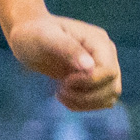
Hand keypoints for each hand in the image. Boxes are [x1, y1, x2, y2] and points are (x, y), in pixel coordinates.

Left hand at [6, 13, 121, 110]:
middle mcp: (106, 54)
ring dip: (85, 103)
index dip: (89, 82)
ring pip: (109, 97)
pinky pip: (101, 101)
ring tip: (61, 94)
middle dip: (86, 95)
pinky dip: (83, 105)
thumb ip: (68, 49)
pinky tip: (63, 97)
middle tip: (60, 90)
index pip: (109, 71)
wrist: (27, 37)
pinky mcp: (95, 80)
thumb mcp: (45, 38)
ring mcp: (102, 68)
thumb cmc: (33, 34)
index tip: (65, 81)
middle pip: (112, 87)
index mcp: (98, 40)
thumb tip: (90, 68)